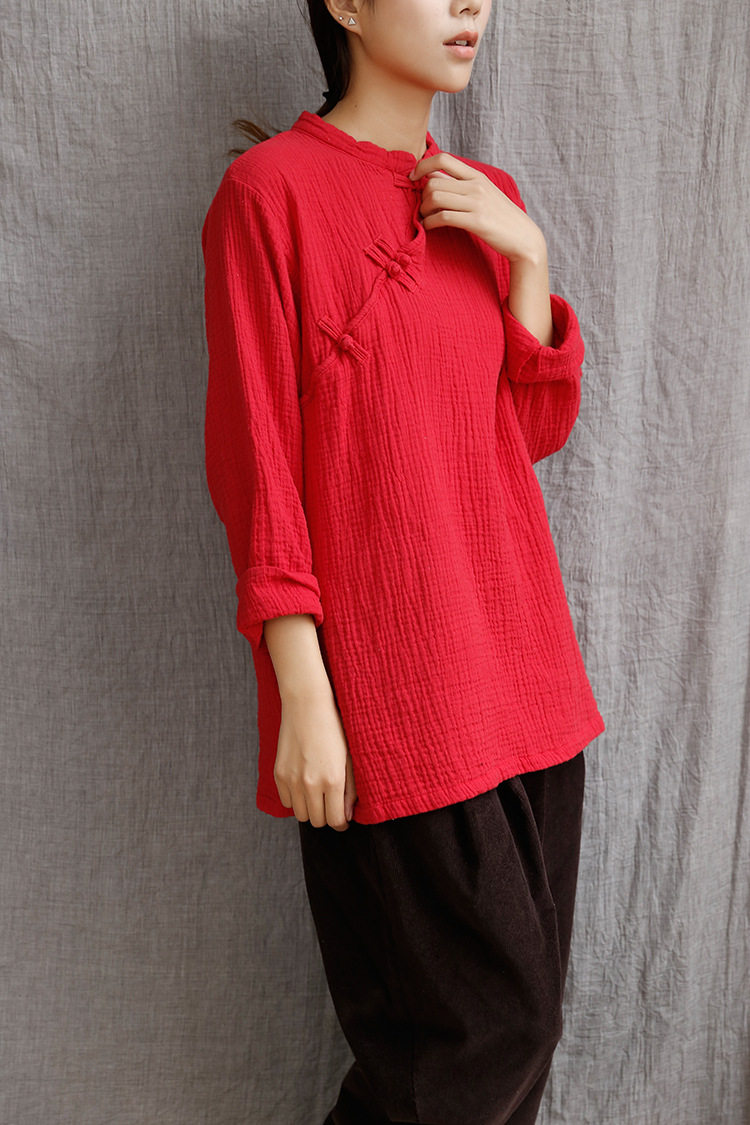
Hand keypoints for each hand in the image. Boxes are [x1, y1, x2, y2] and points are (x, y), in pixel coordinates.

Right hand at [273, 691, 357, 830]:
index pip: (335, 821)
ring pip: (301, 815)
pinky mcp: (279, 774)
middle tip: (331, 803)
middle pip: (317, 821)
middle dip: (326, 816)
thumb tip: (346, 816)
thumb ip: (350, 790)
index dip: (341, 823)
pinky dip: (295, 799)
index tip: (342, 818)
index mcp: (332, 780)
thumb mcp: (349, 759)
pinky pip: (286, 802)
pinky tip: (303, 785)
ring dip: (310, 810)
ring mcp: (292, 780)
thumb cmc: (333, 729)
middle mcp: (310, 784)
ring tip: (317, 794)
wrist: (306, 706)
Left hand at [410, 151, 545, 262]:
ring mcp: (477, 202)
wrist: (524, 238)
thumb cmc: (500, 218)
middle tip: (422, 208)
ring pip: (435, 197)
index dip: (422, 165)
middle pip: (433, 181)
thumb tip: (434, 178)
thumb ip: (462, 185)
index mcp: (477, 176)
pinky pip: (442, 217)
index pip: (443, 158)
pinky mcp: (476, 221)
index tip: (413, 177)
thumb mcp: (484, 194)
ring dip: (423, 210)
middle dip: (421, 196)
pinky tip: (428, 227)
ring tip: (424, 218)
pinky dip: (429, 223)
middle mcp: (476, 185)